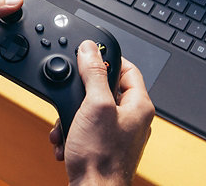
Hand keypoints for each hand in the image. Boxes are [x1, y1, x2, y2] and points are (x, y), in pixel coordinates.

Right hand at [49, 41, 153, 185]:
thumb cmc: (101, 158)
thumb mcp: (94, 105)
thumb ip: (93, 73)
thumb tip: (90, 49)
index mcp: (140, 105)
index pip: (128, 68)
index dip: (107, 59)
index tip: (88, 56)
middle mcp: (133, 119)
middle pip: (105, 89)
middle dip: (81, 94)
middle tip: (71, 97)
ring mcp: (119, 134)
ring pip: (92, 110)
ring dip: (72, 116)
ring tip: (65, 125)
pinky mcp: (105, 146)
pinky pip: (87, 128)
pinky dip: (72, 131)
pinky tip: (66, 140)